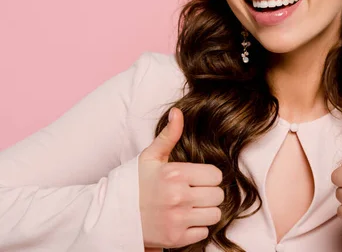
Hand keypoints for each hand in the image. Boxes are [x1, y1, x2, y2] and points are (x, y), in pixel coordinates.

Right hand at [138, 107, 223, 248]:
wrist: (113, 217)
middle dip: (209, 194)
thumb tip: (178, 112)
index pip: (216, 175)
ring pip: (215, 215)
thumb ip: (169, 135)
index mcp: (175, 174)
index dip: (209, 177)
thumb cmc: (135, 184)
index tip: (197, 179)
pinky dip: (197, 228)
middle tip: (194, 193)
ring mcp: (177, 220)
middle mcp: (178, 197)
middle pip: (218, 195)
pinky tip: (183, 220)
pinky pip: (204, 233)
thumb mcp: (150, 157)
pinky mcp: (175, 239)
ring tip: (190, 207)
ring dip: (206, 211)